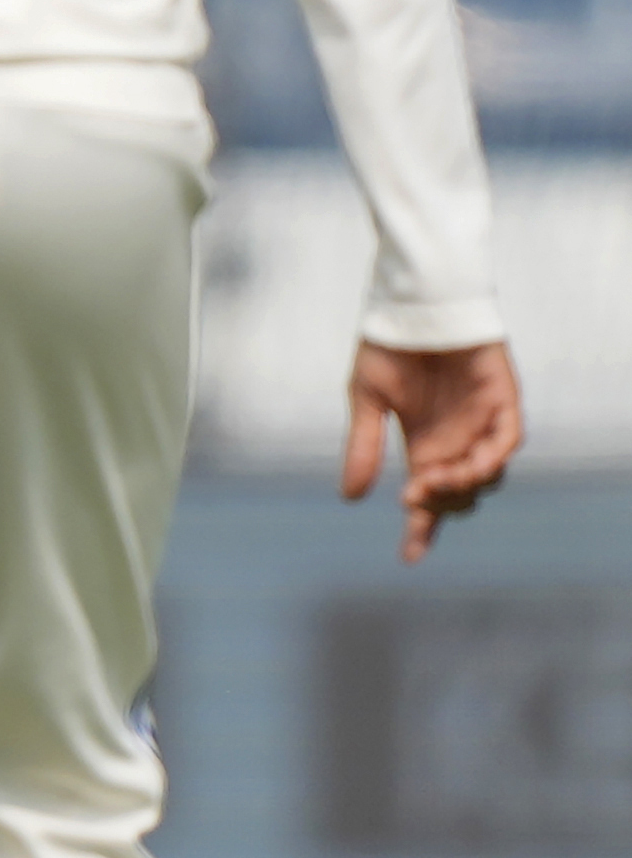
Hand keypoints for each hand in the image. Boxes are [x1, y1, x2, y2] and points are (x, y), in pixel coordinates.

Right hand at [344, 337, 523, 561]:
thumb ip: (363, 445)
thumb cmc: (389, 345)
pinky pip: (507, 440)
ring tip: (434, 477)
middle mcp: (457, 441)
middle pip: (460, 495)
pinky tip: (470, 463)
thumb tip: (350, 497)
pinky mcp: (502, 401)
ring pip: (487, 474)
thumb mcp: (366, 398)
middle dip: (439, 502)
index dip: (421, 530)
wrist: (412, 301)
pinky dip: (491, 457)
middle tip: (414, 492)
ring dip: (463, 483)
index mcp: (425, 445)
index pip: (428, 499)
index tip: (409, 556)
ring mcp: (482, 423)